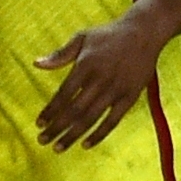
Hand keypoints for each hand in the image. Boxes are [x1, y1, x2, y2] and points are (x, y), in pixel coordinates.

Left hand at [33, 12, 163, 150]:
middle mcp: (100, 79)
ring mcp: (116, 90)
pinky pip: (113, 121)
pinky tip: (85, 145)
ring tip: (58, 147)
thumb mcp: (82, 38)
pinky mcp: (130, 97)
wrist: (144, 32)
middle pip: (74, 110)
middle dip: (57, 128)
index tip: (38, 123)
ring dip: (73, 135)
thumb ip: (60, 54)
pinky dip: (99, 135)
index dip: (50, 111)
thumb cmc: (108, 35)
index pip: (63, 94)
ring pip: (91, 118)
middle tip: (42, 140)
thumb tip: (36, 64)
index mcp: (86, 65)